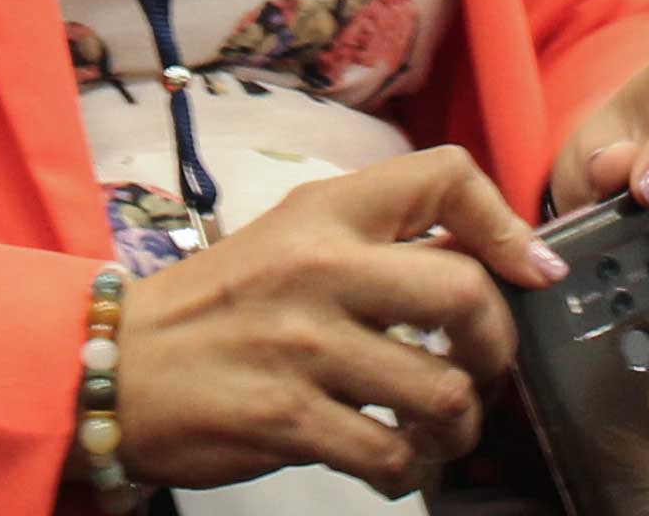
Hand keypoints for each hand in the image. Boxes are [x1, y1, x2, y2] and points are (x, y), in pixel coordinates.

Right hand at [110, 146, 554, 498]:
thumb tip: (482, 261)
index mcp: (325, 212)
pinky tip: (393, 460)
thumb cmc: (216, 305)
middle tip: (485, 369)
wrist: (119, 364)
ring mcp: (305, 346)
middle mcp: (320, 268)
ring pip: (441, 391)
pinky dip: (407, 471)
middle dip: (498, 346)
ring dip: (458, 424)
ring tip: (441, 429)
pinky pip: (390, 455)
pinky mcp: (288, 419)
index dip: (506, 223)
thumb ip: (373, 240)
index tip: (529, 271)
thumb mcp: (290, 237)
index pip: (444, 176)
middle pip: (465, 293)